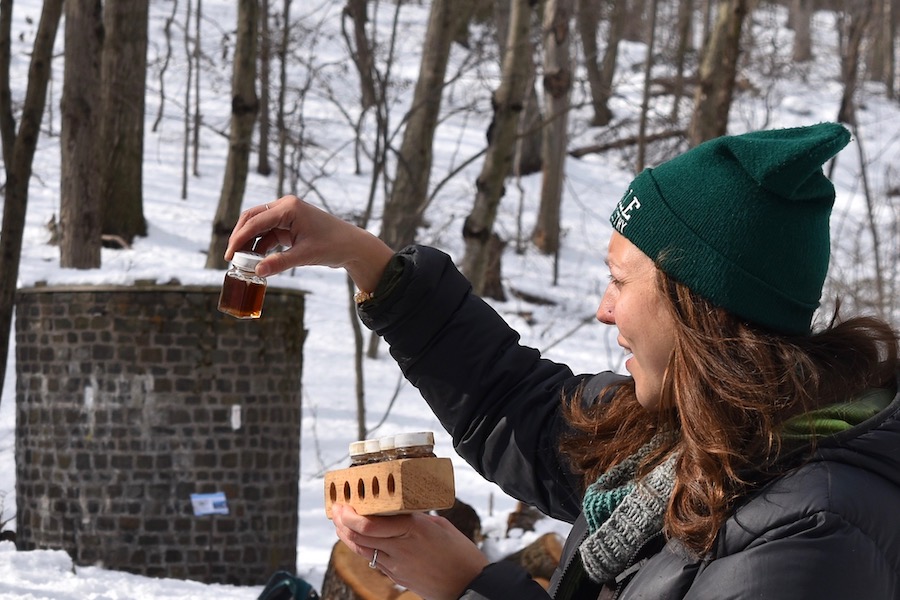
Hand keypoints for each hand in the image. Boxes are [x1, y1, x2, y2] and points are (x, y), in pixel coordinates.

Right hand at [223, 195, 393, 292]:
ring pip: (259, 227)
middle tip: (230, 257)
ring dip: (250, 243)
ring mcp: (288, 215)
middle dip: (240, 238)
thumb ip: (280, 263)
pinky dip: (261, 246)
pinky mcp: (290, 225)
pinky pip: (269, 234)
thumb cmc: (333, 246)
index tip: (228, 255)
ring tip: (241, 262)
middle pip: (252, 219)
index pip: (255, 222)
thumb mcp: (305, 256)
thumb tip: (257, 272)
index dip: (239, 239)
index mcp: (289, 208)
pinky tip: (255, 260)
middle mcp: (286, 207)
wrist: (353, 246)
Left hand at [331, 504, 488, 599]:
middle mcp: (400, 548)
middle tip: (336, 511)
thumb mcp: (438, 525)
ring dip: (347, 536)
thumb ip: (413, 517)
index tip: (341, 504)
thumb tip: (394, 510)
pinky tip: (360, 539)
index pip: (368, 525)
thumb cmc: (459, 552)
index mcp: (413, 529)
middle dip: (341, 523)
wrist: (468, 585)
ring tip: (342, 523)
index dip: (348, 516)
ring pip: (361, 550)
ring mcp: (396, 565)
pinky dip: (362, 547)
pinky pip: (373, 560)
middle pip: (358, 537)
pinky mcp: (396, 577)